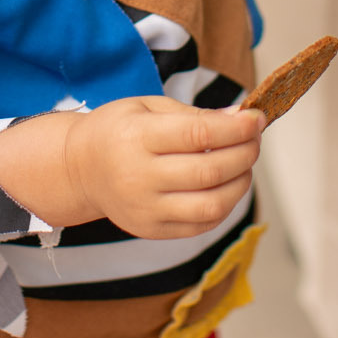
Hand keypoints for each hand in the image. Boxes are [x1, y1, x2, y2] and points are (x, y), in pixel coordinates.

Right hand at [0, 97, 262, 238]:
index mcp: (137, 138)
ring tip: (244, 164)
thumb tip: (241, 118)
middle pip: (210, 172)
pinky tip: (227, 186)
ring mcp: (145, 210)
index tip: (257, 118)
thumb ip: (194, 115)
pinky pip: (201, 225)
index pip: (199, 135)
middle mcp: (140, 178)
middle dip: (245, 153)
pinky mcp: (152, 230)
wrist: (79, 169)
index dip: (237, 128)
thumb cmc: (119, 130)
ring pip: (211, 205)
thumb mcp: (148, 107)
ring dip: (240, 183)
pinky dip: (224, 206)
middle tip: (255, 138)